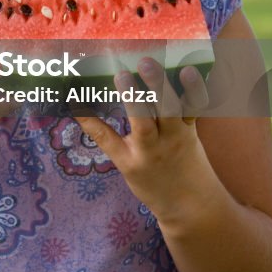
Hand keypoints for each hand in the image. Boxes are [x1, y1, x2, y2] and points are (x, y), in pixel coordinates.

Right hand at [74, 59, 210, 221]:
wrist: (192, 207)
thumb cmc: (154, 184)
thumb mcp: (125, 166)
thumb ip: (106, 137)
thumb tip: (79, 110)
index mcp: (131, 158)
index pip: (105, 138)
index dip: (90, 119)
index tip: (75, 98)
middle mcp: (153, 147)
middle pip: (142, 120)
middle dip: (133, 96)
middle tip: (123, 72)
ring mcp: (175, 136)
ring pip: (169, 110)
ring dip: (161, 86)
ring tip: (151, 64)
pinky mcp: (193, 128)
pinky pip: (196, 108)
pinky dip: (195, 89)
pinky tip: (189, 69)